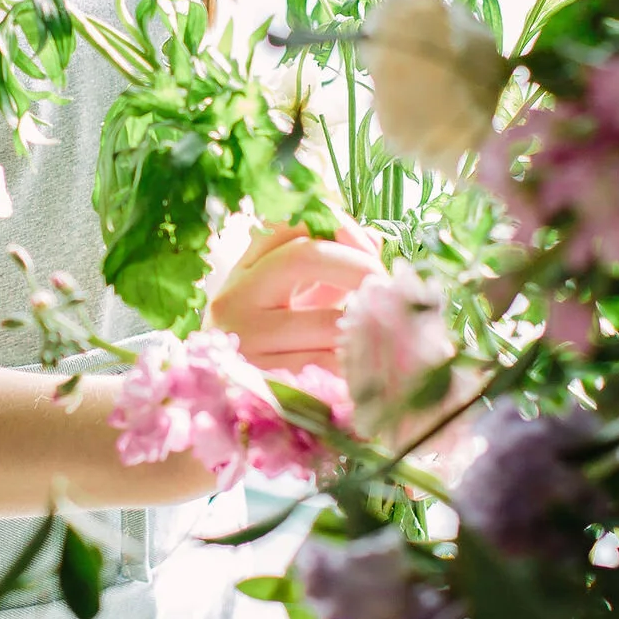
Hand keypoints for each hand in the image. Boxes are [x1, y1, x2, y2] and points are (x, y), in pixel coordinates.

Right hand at [208, 217, 381, 378]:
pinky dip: (357, 361)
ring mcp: (244, 340)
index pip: (287, 221)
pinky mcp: (264, 381)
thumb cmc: (272, 342)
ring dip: (366, 324)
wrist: (230, 397)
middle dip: (359, 267)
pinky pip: (330, 366)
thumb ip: (329, 266)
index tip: (369, 245)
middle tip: (387, 287)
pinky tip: (366, 362)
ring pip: (327, 322)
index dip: (336, 223)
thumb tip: (374, 240)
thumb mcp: (292, 296)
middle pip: (306, 257)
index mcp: (243, 268)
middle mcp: (234, 297)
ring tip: (385, 327)